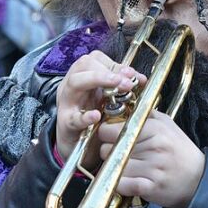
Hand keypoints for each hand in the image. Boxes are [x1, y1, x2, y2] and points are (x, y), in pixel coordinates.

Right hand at [54, 51, 143, 170]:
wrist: (79, 148)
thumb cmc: (94, 119)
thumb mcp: (108, 100)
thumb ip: (121, 87)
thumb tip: (140, 78)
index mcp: (82, 77)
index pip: (94, 59)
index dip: (114, 64)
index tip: (131, 73)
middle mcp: (72, 86)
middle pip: (83, 66)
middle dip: (108, 71)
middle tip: (127, 82)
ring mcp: (67, 104)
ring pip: (75, 82)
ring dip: (98, 80)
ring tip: (117, 86)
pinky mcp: (66, 124)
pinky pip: (73, 118)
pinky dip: (85, 116)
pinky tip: (96, 116)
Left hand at [96, 110, 204, 207]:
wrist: (200, 179)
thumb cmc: (180, 150)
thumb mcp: (166, 124)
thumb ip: (144, 114)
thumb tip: (120, 108)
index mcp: (154, 128)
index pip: (110, 129)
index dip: (106, 134)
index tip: (111, 137)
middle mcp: (153, 146)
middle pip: (108, 149)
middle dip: (109, 152)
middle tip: (118, 153)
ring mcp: (152, 167)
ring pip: (114, 167)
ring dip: (115, 169)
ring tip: (125, 167)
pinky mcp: (151, 187)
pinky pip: (122, 185)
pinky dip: (120, 185)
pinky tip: (126, 181)